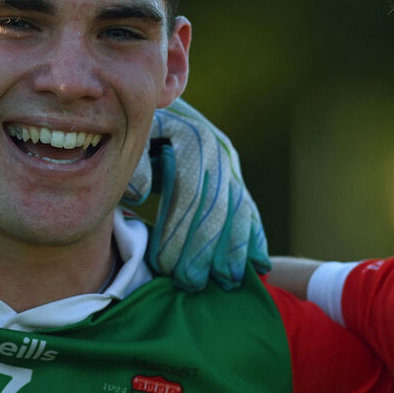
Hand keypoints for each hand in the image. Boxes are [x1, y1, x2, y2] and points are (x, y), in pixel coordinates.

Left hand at [123, 98, 268, 291]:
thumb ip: (134, 164)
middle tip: (190, 284)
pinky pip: (249, 209)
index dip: (178, 229)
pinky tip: (260, 265)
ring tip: (226, 283)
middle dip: (203, 248)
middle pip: (215, 204)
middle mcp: (216, 148)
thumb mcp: (133, 138)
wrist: (164, 108)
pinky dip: (255, 238)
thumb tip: (139, 194)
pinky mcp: (235, 176)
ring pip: (236, 210)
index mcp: (188, 136)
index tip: (164, 264)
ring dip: (233, 250)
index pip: (187, 189)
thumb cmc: (139, 130)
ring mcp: (230, 163)